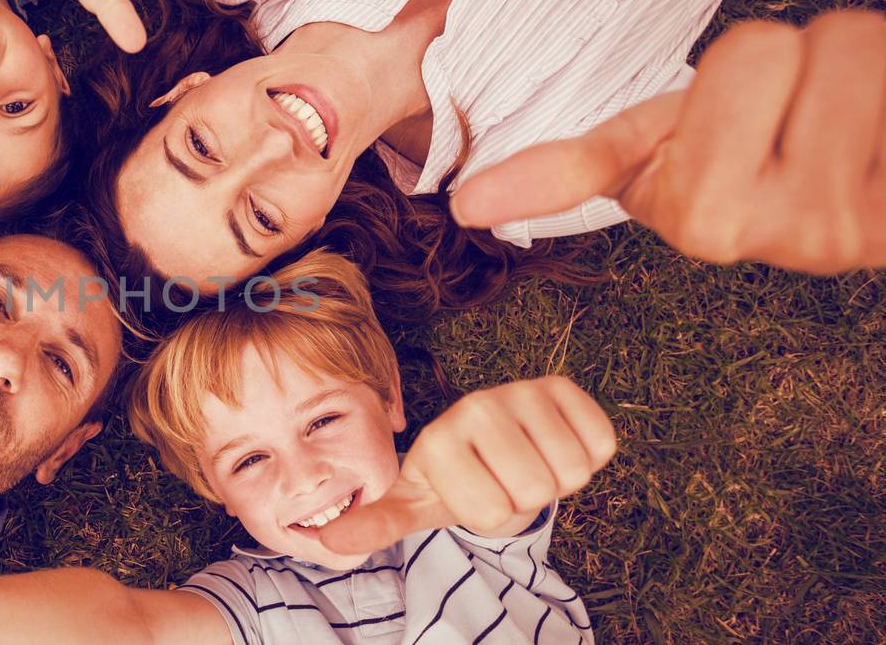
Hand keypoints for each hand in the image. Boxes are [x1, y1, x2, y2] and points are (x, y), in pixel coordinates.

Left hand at [319, 376, 616, 555]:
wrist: (485, 441)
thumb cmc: (449, 479)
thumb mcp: (412, 504)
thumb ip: (376, 524)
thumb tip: (328, 542)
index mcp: (440, 437)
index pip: (493, 509)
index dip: (489, 513)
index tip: (470, 491)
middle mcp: (478, 405)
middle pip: (536, 490)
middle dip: (524, 498)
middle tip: (500, 478)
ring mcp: (522, 390)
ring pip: (572, 470)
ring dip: (555, 478)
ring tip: (522, 462)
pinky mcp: (563, 387)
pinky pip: (601, 443)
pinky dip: (587, 454)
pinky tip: (552, 442)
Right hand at [451, 9, 885, 274]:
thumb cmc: (781, 154)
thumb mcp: (683, 150)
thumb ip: (587, 161)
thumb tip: (468, 203)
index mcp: (680, 213)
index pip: (598, 170)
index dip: (533, 181)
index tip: (469, 203)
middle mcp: (741, 232)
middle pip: (752, 48)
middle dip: (787, 54)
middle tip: (797, 106)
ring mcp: (826, 225)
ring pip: (839, 47)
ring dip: (859, 64)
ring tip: (855, 117)